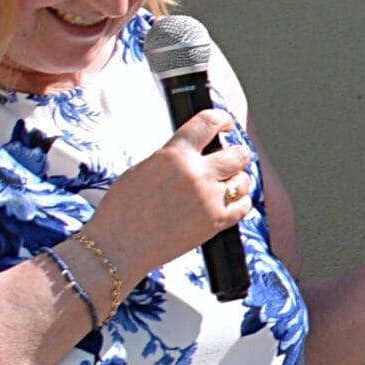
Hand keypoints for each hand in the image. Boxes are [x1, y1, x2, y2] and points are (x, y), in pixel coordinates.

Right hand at [78, 109, 254, 284]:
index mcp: (174, 154)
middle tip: (231, 157)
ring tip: (227, 183)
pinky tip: (232, 201)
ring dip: (238, 179)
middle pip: (237, 154)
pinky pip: (244, 206)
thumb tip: (193, 151)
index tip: (225, 123)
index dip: (222, 119)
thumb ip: (172, 158)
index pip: (208, 123)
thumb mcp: (143, 169)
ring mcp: (209, 199)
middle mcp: (196, 174)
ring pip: (244, 180)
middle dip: (236, 153)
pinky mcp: (216, 223)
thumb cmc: (123, 208)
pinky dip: (240, 202)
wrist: (120, 245)